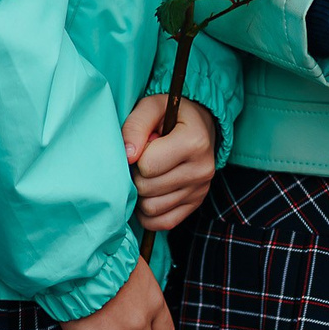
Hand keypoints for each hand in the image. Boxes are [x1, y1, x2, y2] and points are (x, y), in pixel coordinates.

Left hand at [124, 96, 217, 233]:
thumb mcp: (153, 106)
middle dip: (137, 175)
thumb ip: (135, 125)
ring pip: (152, 209)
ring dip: (141, 195)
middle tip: (143, 160)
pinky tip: (150, 193)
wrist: (200, 125)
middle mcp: (202, 170)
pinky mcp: (196, 204)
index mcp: (194, 142)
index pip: (148, 165)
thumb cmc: (172, 114)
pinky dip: (149, 214)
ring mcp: (200, 190)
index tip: (145, 145)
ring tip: (149, 174)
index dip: (137, 156)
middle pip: (147, 189)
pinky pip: (162, 223)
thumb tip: (127, 156)